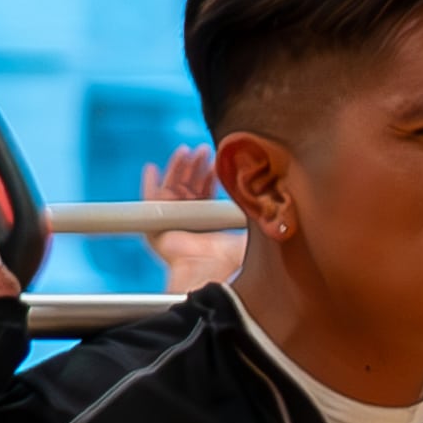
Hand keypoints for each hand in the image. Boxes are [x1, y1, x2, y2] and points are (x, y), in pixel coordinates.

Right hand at [147, 143, 246, 297]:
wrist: (212, 271)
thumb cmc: (232, 259)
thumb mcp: (253, 233)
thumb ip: (259, 217)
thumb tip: (273, 202)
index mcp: (210, 226)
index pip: (207, 195)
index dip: (210, 178)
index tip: (215, 163)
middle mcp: (190, 225)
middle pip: (189, 189)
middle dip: (196, 168)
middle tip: (203, 151)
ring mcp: (172, 226)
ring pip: (171, 190)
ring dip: (178, 169)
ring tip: (186, 152)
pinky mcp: (156, 228)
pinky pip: (149, 203)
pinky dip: (149, 184)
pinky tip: (152, 169)